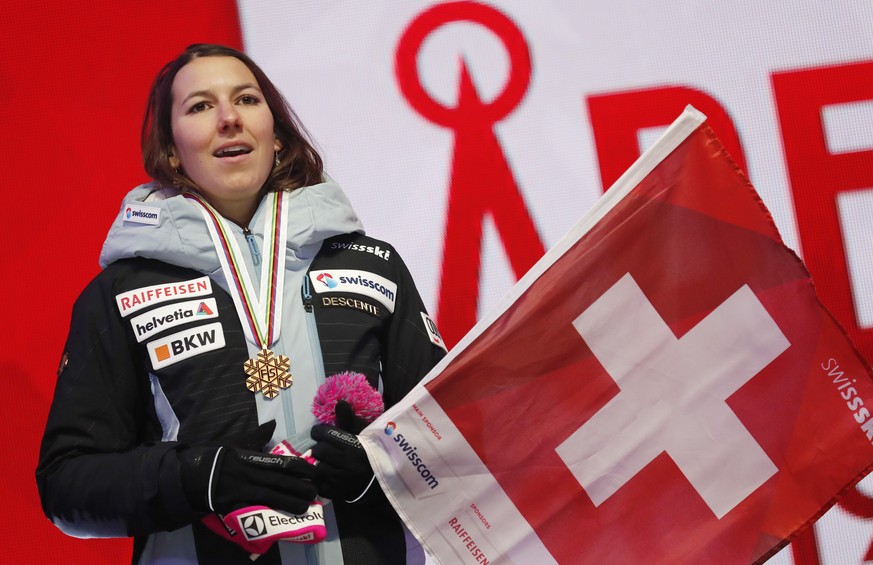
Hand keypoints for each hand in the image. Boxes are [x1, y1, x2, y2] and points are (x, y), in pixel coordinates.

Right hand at [180, 422, 316, 514]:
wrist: (192, 475)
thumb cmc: (218, 458)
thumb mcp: (236, 444)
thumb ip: (256, 436)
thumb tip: (272, 424)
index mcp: (252, 458)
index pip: (280, 462)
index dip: (299, 468)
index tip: (313, 471)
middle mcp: (250, 473)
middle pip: (279, 480)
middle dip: (299, 486)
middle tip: (316, 491)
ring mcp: (242, 490)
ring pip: (270, 496)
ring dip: (289, 502)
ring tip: (305, 506)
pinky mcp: (234, 504)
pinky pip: (254, 509)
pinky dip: (267, 513)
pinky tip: (281, 517)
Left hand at [310, 402, 374, 500]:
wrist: (384, 478)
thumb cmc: (372, 451)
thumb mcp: (364, 433)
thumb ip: (349, 419)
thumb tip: (339, 403)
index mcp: (354, 446)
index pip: (327, 434)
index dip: (319, 431)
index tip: (318, 432)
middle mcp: (348, 463)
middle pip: (320, 451)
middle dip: (320, 447)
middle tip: (324, 448)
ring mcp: (343, 480)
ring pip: (318, 469)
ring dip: (320, 464)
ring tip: (326, 462)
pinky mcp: (339, 493)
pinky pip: (321, 486)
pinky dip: (322, 481)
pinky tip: (328, 475)